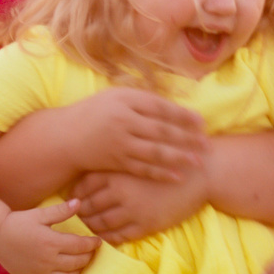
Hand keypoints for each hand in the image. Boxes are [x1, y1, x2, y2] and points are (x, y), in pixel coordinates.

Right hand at [0, 202, 99, 273]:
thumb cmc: (19, 223)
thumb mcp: (40, 214)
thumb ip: (60, 210)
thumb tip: (79, 202)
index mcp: (51, 242)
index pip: (80, 246)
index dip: (92, 244)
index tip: (97, 241)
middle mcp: (47, 260)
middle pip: (77, 263)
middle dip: (87, 257)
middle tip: (89, 252)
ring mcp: (38, 273)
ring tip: (78, 266)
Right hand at [72, 88, 206, 182]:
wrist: (65, 136)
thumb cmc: (96, 113)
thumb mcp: (116, 97)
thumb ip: (142, 100)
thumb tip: (175, 106)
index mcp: (125, 100)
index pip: (160, 107)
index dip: (182, 115)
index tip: (202, 122)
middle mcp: (123, 120)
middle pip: (161, 130)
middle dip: (186, 138)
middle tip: (207, 143)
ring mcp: (119, 143)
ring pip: (154, 151)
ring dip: (179, 157)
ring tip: (199, 162)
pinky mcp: (116, 162)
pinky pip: (142, 168)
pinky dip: (161, 173)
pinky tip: (178, 177)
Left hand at [76, 166, 209, 244]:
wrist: (201, 172)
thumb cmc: (170, 158)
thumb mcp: (139, 155)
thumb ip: (117, 162)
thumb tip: (92, 172)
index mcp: (116, 171)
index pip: (82, 186)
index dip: (75, 195)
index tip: (74, 199)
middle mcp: (120, 190)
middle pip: (88, 206)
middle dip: (81, 213)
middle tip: (77, 216)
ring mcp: (133, 209)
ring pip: (101, 224)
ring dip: (92, 228)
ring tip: (90, 227)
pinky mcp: (146, 224)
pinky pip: (119, 236)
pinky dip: (109, 238)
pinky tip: (107, 236)